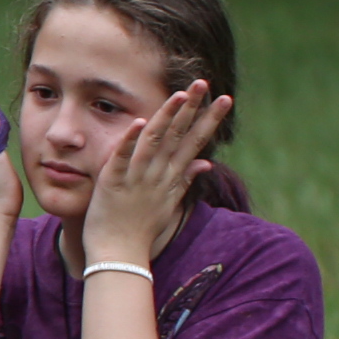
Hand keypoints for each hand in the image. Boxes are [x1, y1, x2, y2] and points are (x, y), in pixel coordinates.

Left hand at [81, 80, 230, 268]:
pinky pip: (122, 158)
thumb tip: (206, 161)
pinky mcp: (113, 183)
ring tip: (179, 95)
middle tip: (205, 82)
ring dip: (167, 118)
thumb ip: (186, 179)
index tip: (225, 98)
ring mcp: (137, 178)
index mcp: (171, 177)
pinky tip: (139, 122)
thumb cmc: (141, 229)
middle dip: (193, 108)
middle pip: (179, 136)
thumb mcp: (170, 203)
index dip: (209, 119)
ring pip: (154, 142)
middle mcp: (158, 175)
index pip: (195, 142)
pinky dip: (130, 141)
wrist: (119, 256)